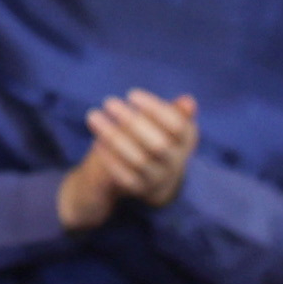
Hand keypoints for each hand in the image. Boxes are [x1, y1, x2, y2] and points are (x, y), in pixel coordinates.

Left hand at [60, 90, 198, 228]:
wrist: (149, 172)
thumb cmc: (155, 133)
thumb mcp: (166, 120)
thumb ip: (175, 111)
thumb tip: (188, 102)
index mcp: (187, 140)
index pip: (177, 126)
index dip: (155, 109)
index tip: (131, 94)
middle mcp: (176, 162)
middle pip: (158, 144)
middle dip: (132, 122)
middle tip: (108, 102)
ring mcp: (158, 177)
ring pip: (138, 160)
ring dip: (114, 137)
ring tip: (94, 116)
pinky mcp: (140, 189)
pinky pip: (125, 177)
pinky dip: (110, 159)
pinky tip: (97, 142)